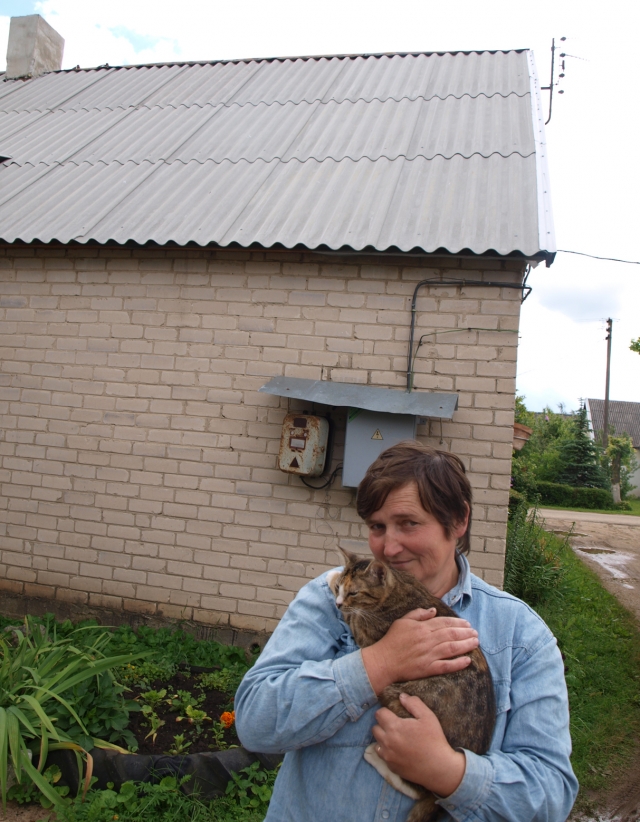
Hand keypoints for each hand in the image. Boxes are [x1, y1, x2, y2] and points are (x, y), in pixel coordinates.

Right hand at [361, 608, 478, 694]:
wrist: (383, 661)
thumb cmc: (392, 640)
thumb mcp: (402, 621)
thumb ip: (418, 614)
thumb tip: (434, 610)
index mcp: (422, 628)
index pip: (444, 623)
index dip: (457, 623)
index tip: (467, 624)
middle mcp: (427, 640)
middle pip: (451, 635)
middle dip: (465, 633)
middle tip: (476, 633)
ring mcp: (428, 655)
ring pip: (451, 648)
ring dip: (466, 645)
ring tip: (476, 642)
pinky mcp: (428, 669)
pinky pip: (446, 666)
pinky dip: (458, 664)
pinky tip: (467, 660)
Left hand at [372, 693, 465, 796]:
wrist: (439, 768)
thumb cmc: (434, 740)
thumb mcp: (428, 717)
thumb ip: (413, 703)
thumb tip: (401, 696)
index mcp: (394, 727)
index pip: (379, 714)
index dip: (386, 712)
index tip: (393, 714)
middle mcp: (387, 741)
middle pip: (375, 728)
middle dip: (382, 725)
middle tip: (395, 726)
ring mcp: (388, 756)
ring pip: (377, 743)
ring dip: (383, 738)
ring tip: (396, 738)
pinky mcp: (391, 767)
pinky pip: (383, 756)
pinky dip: (387, 752)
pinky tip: (399, 751)